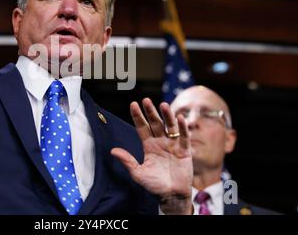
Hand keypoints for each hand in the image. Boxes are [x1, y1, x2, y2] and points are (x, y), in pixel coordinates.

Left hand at [111, 98, 192, 213]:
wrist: (171, 196)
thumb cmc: (154, 185)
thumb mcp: (138, 173)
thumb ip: (127, 161)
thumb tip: (112, 150)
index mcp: (148, 145)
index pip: (142, 127)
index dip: (138, 116)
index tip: (133, 104)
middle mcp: (160, 142)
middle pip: (155, 123)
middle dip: (151, 112)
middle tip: (146, 100)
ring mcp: (173, 145)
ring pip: (170, 126)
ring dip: (167, 116)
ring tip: (163, 105)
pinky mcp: (184, 150)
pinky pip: (184, 137)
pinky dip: (183, 128)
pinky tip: (179, 118)